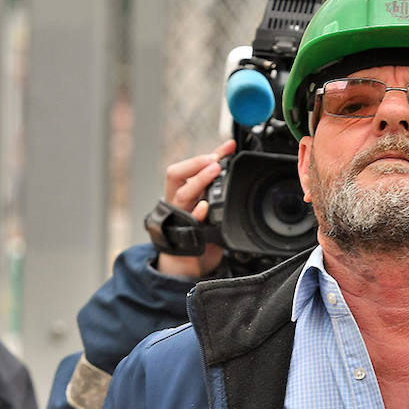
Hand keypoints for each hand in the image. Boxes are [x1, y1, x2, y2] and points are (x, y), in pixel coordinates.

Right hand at [155, 139, 235, 278]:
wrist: (188, 261)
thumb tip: (232, 158)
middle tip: (214, 159)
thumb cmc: (196, 228)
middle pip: (176, 174)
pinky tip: (205, 207)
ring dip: (198, 180)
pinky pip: (190, 221)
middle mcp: (176, 200)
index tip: (228, 146)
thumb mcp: (205, 202)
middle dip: (195, 164)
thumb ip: (214, 183)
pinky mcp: (186, 233)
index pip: (189, 166)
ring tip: (214, 170)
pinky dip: (198, 213)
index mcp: (180, 190)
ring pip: (182, 194)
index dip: (208, 154)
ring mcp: (179, 216)